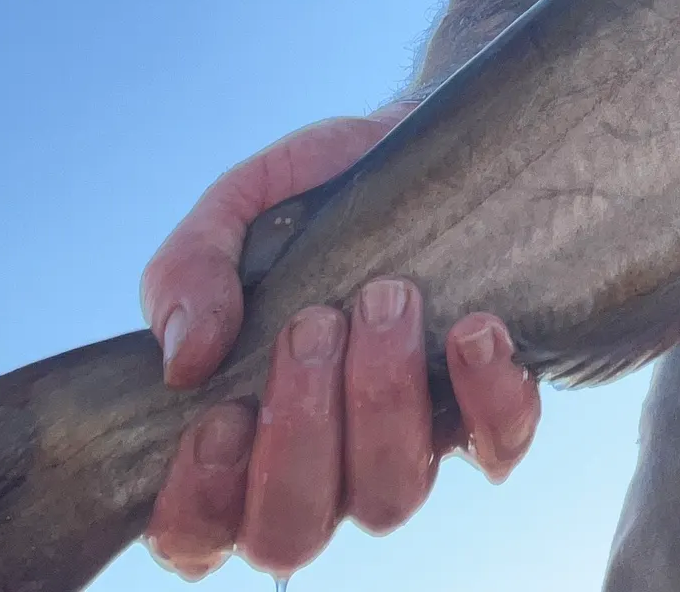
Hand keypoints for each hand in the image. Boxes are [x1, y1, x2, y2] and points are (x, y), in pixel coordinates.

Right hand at [138, 113, 540, 579]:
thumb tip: (185, 358)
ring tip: (389, 299)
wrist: (411, 148)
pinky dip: (486, 398)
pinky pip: (495, 447)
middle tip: (314, 323)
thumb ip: (187, 271)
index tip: (220, 415)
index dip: (204, 498)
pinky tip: (474, 328)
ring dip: (383, 399)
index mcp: (236, 436)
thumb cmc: (311, 199)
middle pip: (293, 529)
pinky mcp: (485, 414)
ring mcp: (406, 448)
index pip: (198, 532)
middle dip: (299, 430)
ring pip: (390, 496)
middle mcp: (320, 466)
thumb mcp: (236, 208)